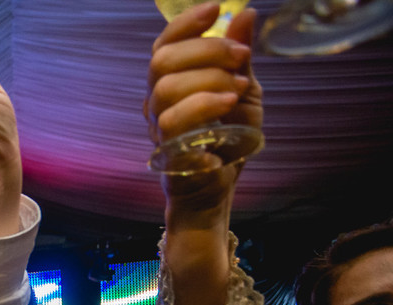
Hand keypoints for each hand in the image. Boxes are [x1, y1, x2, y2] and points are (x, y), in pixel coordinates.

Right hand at [146, 2, 262, 212]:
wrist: (219, 188)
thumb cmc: (227, 140)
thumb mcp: (243, 90)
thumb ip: (239, 57)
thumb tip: (245, 13)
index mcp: (171, 83)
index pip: (164, 45)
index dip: (185, 24)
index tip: (215, 8)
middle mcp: (156, 103)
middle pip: (162, 62)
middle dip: (206, 51)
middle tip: (241, 58)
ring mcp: (158, 129)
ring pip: (166, 90)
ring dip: (209, 80)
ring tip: (239, 89)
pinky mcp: (167, 152)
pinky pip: (174, 124)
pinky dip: (204, 108)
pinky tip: (229, 109)